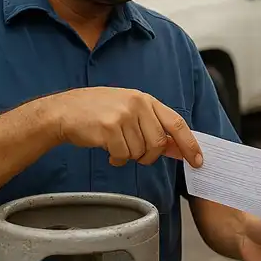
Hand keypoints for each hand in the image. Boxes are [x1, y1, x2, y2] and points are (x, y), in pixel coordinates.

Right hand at [38, 86, 201, 167]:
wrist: (63, 112)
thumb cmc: (97, 112)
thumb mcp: (129, 112)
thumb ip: (154, 127)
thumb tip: (178, 148)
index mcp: (146, 99)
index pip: (176, 123)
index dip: (189, 144)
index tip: (197, 160)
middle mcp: (137, 104)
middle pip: (159, 143)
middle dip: (149, 156)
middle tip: (135, 153)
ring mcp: (123, 115)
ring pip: (140, 151)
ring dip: (129, 156)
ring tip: (115, 145)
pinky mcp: (109, 128)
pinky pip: (123, 155)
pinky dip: (116, 158)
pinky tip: (106, 148)